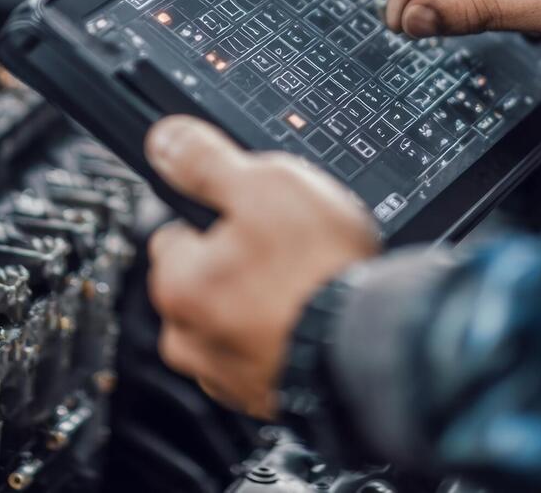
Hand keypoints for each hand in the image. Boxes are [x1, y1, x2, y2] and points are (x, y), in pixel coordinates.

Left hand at [143, 116, 378, 417]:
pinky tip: (314, 321)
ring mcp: (227, 377)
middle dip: (237, 266)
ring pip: (234, 322)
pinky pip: (265, 356)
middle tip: (286, 252)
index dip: (216, 218)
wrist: (375, 346)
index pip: (174, 234)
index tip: (250, 217)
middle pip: (204, 282)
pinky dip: (283, 339)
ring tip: (307, 287)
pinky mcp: (266, 399)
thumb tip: (164, 140)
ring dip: (261, 306)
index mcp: (175, 283)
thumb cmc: (319, 272)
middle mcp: (188, 339)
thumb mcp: (263, 185)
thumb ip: (205, 162)